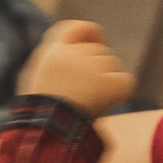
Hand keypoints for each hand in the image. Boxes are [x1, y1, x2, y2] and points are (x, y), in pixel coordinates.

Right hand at [19, 19, 135, 120]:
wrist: (47, 135)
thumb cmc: (39, 115)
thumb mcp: (36, 83)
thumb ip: (55, 64)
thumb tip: (73, 51)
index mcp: (52, 52)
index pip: (74, 28)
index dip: (90, 33)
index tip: (98, 41)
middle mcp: (72, 54)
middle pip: (99, 52)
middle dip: (98, 70)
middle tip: (87, 94)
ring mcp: (92, 67)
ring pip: (112, 66)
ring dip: (107, 82)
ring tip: (90, 103)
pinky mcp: (109, 83)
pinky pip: (126, 82)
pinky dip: (121, 93)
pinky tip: (109, 105)